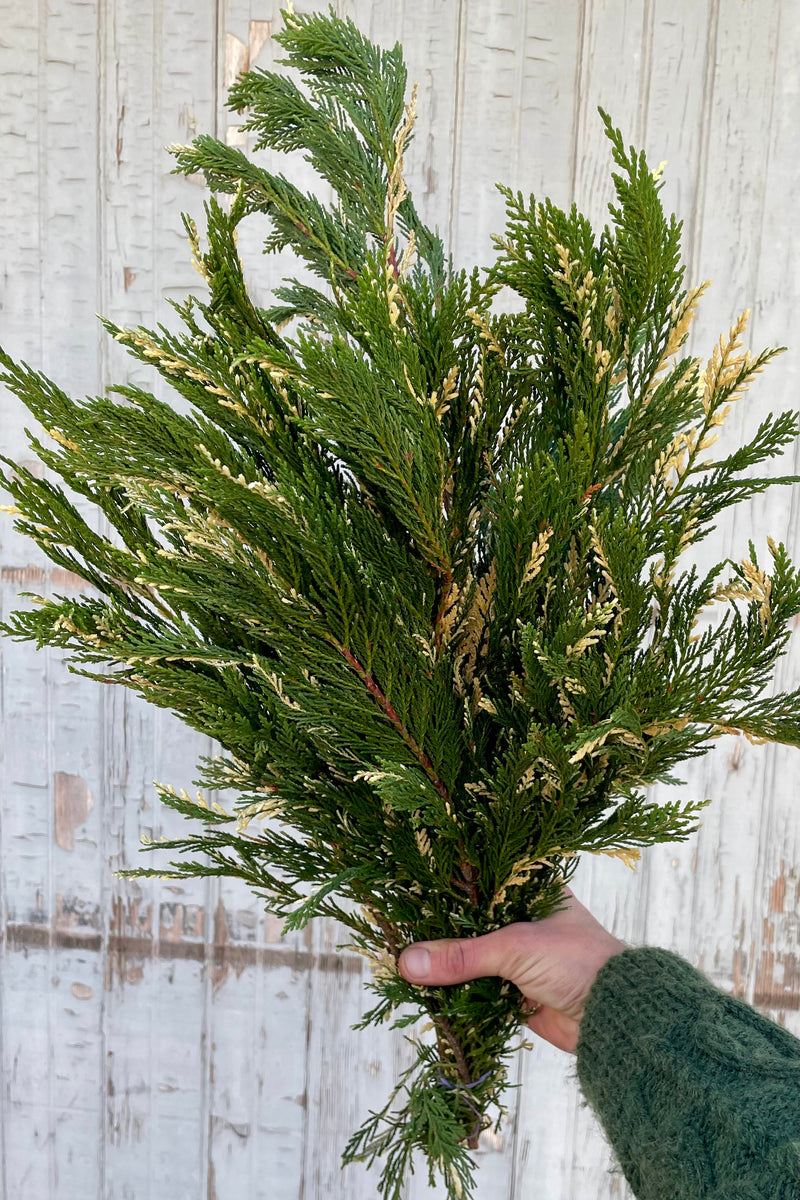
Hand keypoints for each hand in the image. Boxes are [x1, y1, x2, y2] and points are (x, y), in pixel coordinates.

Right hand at [397, 887, 626, 1053]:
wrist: (616, 1018)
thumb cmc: (579, 962)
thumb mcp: (516, 948)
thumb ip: (462, 955)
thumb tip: (407, 962)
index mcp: (532, 889)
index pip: (479, 880)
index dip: (446, 884)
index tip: (407, 886)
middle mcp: (523, 918)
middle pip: (469, 920)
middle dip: (438, 929)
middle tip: (396, 927)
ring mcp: (519, 956)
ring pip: (471, 956)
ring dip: (445, 963)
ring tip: (401, 958)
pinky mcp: (515, 991)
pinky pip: (476, 988)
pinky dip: (456, 992)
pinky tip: (425, 989)